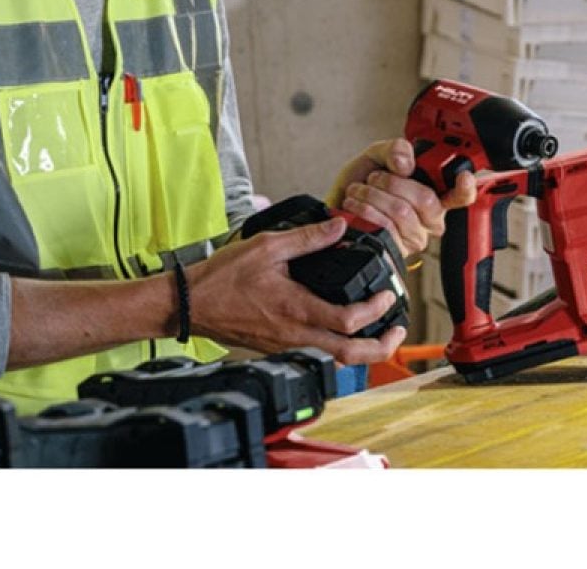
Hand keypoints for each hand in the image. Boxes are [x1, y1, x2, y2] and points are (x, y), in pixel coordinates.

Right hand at [187, 217, 407, 365]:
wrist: (189, 304)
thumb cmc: (221, 278)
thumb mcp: (267, 247)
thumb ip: (307, 238)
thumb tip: (339, 226)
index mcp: (297, 310)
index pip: (350, 322)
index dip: (376, 310)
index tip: (387, 295)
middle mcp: (296, 335)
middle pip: (351, 356)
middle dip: (382, 348)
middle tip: (397, 332)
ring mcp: (287, 346)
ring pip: (335, 360)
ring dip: (362, 349)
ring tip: (376, 331)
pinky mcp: (277, 348)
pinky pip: (317, 354)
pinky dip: (337, 346)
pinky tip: (340, 329)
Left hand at [325, 138, 480, 256]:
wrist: (336, 204)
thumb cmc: (361, 183)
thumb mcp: (377, 155)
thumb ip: (395, 150)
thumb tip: (405, 163)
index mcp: (433, 194)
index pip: (460, 195)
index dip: (465, 188)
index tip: (463, 178)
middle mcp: (428, 219)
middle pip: (427, 200)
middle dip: (394, 183)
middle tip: (376, 177)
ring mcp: (413, 237)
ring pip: (402, 212)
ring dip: (373, 195)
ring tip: (360, 190)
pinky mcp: (395, 250)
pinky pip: (385, 228)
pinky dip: (365, 210)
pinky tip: (356, 205)